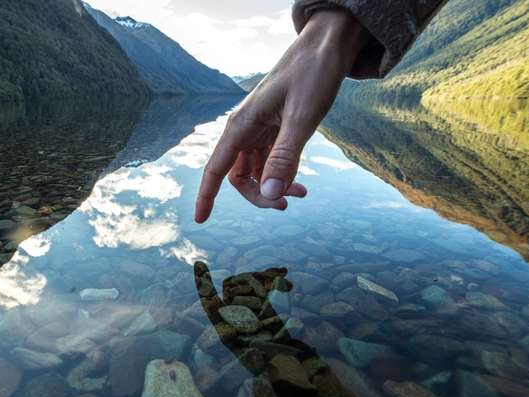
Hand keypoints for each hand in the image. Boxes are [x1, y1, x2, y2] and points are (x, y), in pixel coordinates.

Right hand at [194, 8, 367, 222]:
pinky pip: (270, 160)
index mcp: (242, 124)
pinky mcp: (274, 127)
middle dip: (259, 195)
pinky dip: (282, 174)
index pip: (216, 169)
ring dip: (273, 187)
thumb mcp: (302, 118)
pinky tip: (301, 181)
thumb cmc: (313, 74)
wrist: (328, 45)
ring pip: (255, 170)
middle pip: (238, 176)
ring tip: (302, 193)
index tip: (200, 221)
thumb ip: (286, 158)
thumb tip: (270, 196)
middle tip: (287, 204)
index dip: (207, 196)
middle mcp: (245, 128)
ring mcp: (259, 128)